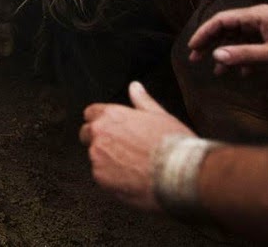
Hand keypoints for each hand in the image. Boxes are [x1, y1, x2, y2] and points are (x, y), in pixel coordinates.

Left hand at [80, 82, 194, 211]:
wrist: (181, 173)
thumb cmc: (173, 143)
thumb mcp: (160, 116)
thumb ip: (142, 101)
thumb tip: (135, 86)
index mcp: (111, 115)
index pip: (91, 113)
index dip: (100, 121)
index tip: (111, 129)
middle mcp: (99, 134)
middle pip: (86, 135)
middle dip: (98, 140)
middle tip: (122, 150)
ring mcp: (98, 157)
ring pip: (95, 158)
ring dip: (107, 161)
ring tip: (134, 168)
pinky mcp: (101, 179)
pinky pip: (102, 178)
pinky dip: (113, 180)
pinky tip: (133, 180)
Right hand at [188, 4, 267, 75]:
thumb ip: (245, 55)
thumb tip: (216, 55)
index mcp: (258, 16)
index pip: (222, 20)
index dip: (204, 33)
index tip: (192, 48)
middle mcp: (260, 19)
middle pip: (226, 29)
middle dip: (210, 43)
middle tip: (194, 59)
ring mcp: (267, 30)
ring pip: (237, 39)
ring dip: (226, 53)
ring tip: (216, 70)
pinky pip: (250, 47)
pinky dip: (242, 59)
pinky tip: (241, 72)